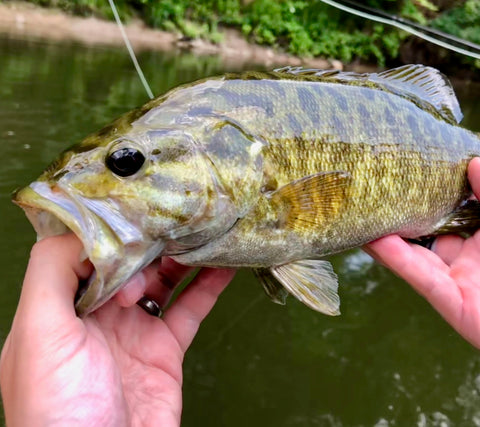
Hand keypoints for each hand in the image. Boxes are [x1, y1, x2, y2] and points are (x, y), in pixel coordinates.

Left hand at [0, 234, 234, 425]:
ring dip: (181, 257)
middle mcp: (96, 313)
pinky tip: (223, 266)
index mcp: (60, 305)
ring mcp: (133, 330)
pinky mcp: (164, 349)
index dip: (111, 233)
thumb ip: (50, 273)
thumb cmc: (58, 408)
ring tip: (203, 232)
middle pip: (128, 262)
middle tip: (175, 223)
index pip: (86, 251)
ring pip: (162, 280)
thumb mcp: (40, 333)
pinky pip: (189, 309)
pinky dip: (207, 286)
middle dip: (150, 242)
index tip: (137, 214)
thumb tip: (82, 227)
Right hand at [365, 157, 479, 349]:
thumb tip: (474, 161)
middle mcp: (457, 262)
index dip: (416, 204)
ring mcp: (452, 283)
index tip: (397, 183)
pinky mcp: (451, 303)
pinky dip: (399, 260)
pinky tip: (377, 242)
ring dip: (383, 241)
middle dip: (390, 223)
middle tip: (366, 202)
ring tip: (359, 220)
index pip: (438, 220)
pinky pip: (421, 278)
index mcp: (472, 244)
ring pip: (410, 259)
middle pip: (416, 240)